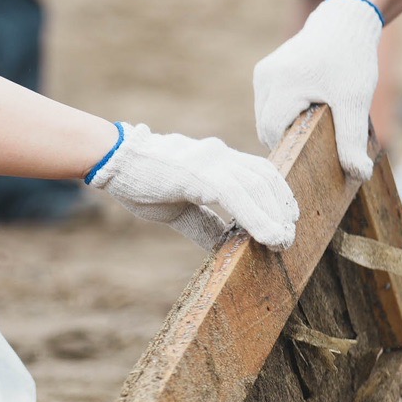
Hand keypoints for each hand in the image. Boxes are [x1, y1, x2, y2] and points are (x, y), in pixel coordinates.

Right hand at [89, 123, 298, 250]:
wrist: (113, 160)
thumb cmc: (141, 181)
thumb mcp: (179, 208)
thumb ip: (205, 224)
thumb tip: (225, 246)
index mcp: (216, 160)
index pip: (259, 173)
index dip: (278, 197)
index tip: (286, 222)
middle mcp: (219, 155)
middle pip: (266, 178)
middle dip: (282, 208)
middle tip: (288, 238)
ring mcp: (211, 161)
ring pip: (258, 186)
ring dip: (275, 216)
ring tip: (282, 242)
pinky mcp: (199, 173)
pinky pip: (237, 195)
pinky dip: (257, 217)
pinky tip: (269, 236)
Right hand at [252, 0, 381, 178]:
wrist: (346, 22)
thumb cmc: (352, 59)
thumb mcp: (355, 100)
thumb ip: (352, 138)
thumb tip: (358, 174)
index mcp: (282, 83)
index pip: (273, 132)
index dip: (290, 150)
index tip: (312, 160)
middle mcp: (266, 77)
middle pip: (266, 127)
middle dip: (288, 141)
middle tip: (317, 147)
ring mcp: (263, 72)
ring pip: (264, 117)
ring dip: (285, 128)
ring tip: (314, 127)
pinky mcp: (265, 71)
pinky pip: (267, 104)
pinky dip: (283, 114)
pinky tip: (307, 113)